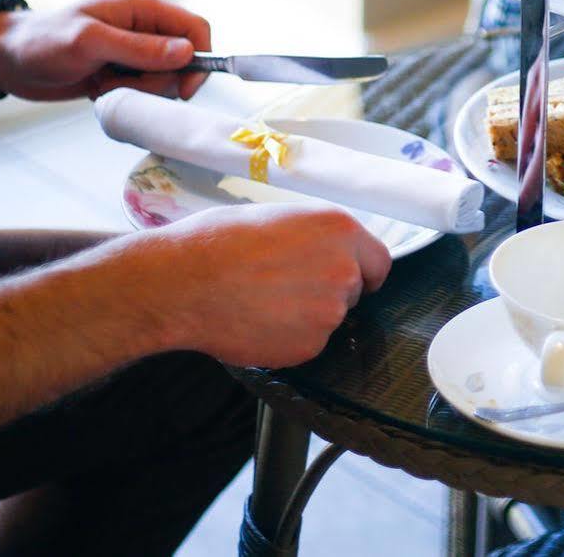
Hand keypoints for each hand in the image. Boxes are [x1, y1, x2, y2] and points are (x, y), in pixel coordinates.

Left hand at [0, 0, 212, 101]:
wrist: (8, 60)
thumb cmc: (42, 42)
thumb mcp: (90, 43)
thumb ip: (140, 49)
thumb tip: (187, 54)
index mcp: (142, 6)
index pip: (195, 28)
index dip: (199, 59)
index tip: (182, 89)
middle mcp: (143, 26)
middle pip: (182, 60)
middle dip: (156, 80)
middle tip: (121, 82)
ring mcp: (133, 49)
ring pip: (163, 79)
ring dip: (137, 90)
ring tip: (103, 83)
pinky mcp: (122, 69)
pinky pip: (143, 89)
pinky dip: (125, 95)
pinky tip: (98, 88)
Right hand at [137, 204, 392, 366]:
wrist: (185, 283)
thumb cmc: (218, 242)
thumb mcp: (276, 218)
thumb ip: (312, 237)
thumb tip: (318, 249)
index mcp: (340, 229)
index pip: (378, 260)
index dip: (363, 271)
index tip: (350, 278)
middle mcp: (344, 269)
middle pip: (354, 290)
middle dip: (328, 292)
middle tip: (285, 288)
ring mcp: (330, 311)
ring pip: (329, 318)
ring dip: (306, 316)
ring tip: (262, 303)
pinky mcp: (310, 345)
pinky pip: (307, 343)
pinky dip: (288, 339)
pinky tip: (257, 323)